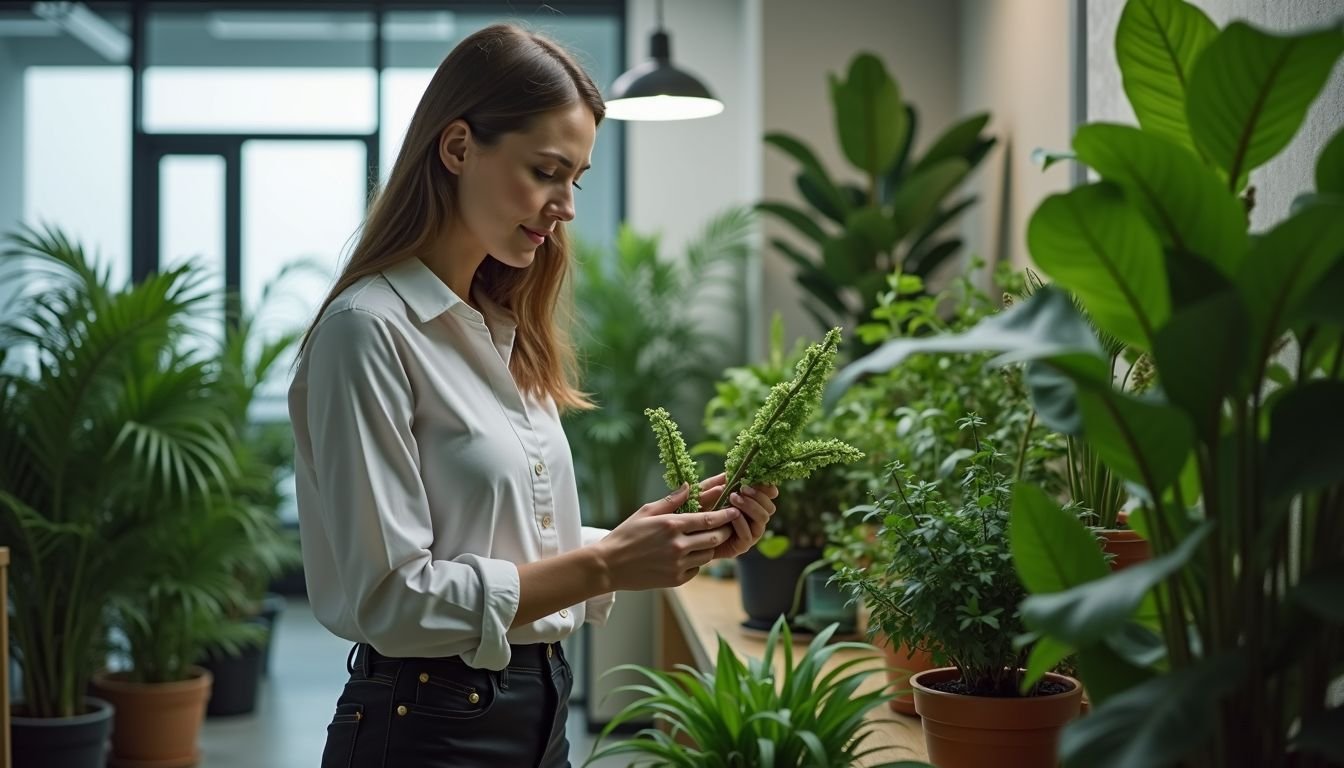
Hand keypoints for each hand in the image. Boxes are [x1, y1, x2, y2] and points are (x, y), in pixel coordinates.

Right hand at [593, 484, 742, 590]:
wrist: (609, 566)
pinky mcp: (676, 580)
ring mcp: (678, 564)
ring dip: (709, 547)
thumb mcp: (646, 512)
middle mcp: (678, 545)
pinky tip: (685, 556)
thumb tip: (690, 486)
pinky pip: (696, 570)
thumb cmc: (626, 534)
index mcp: (671, 525)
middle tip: (726, 527)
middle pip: (714, 538)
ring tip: (702, 540)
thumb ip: (671, 500)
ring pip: (708, 555)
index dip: (725, 515)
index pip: (708, 519)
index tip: (735, 511)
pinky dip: (695, 563)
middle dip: (724, 531)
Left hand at [695, 474, 777, 558]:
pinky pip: (748, 535)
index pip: (768, 495)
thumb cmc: (695, 512)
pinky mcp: (741, 546)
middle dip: (758, 496)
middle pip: (770, 507)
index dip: (768, 488)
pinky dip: (742, 523)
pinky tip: (733, 515)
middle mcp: (753, 519)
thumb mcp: (704, 493)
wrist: (685, 536)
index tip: (760, 480)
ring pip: (763, 519)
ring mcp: (749, 533)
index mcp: (750, 503)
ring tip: (734, 498)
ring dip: (751, 506)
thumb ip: (717, 482)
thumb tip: (730, 472)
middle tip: (743, 489)